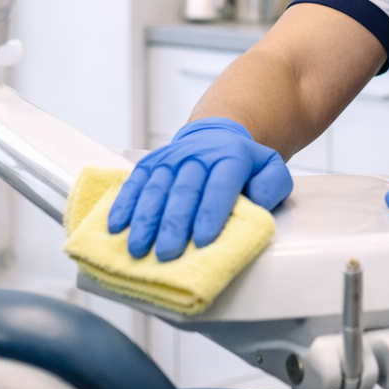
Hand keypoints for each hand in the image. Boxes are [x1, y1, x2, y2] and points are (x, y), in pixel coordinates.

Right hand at [107, 117, 292, 260]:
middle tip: (168, 253)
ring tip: (138, 248)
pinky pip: (134, 183)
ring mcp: (170, 158)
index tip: (203, 240)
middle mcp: (197, 155)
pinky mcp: (150, 164)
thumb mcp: (270, 167)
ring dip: (145, 220)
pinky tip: (116, 226)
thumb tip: (257, 201)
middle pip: (184, 190)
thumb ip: (272, 184)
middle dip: (174, 223)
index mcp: (230, 157)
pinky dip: (123, 205)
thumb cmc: (243, 164)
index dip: (211, 212)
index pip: (219, 185)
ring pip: (156, 188)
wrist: (215, 135)